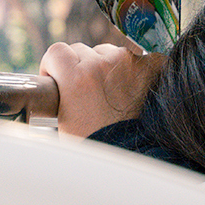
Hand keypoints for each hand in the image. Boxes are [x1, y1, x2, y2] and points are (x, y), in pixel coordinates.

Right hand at [39, 42, 167, 137]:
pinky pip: (135, 58)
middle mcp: (102, 64)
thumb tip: (58, 81)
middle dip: (80, 67)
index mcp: (76, 77)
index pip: (57, 51)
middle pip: (84, 50)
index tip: (57, 77)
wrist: (132, 153)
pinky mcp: (150, 65)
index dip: (54, 65)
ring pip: (109, 53)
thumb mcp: (64, 118)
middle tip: (86, 91)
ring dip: (106, 66)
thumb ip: (61, 91)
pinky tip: (131, 89)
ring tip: (111, 92)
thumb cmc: (96, 142)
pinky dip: (132, 70)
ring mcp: (129, 63)